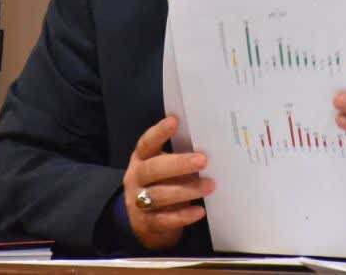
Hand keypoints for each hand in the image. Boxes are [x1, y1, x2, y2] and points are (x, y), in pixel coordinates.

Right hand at [122, 116, 214, 249]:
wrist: (144, 224)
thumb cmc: (161, 186)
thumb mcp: (163, 170)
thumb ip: (176, 159)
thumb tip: (207, 146)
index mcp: (140, 160)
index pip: (146, 144)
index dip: (159, 132)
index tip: (174, 121)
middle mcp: (136, 178)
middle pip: (152, 169)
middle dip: (179, 164)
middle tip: (203, 160)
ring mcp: (138, 202)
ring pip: (159, 195)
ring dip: (186, 190)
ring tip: (209, 186)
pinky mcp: (147, 224)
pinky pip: (164, 219)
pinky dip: (183, 216)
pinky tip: (199, 211)